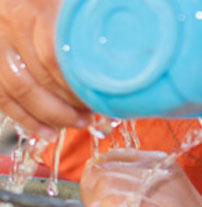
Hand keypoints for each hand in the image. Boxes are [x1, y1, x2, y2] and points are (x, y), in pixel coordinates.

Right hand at [0, 0, 89, 138]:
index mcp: (36, 10)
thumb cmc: (51, 2)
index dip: (77, 84)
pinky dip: (24, 118)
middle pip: (40, 77)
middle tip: (91, 116)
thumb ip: (86, 21)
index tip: (100, 97)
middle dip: (68, 104)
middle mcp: (10, 26)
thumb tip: (122, 39)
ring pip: (19, 90)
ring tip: (76, 124)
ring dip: (50, 115)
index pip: (55, 58)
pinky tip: (46, 131)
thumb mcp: (72, 4)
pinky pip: (1, 96)